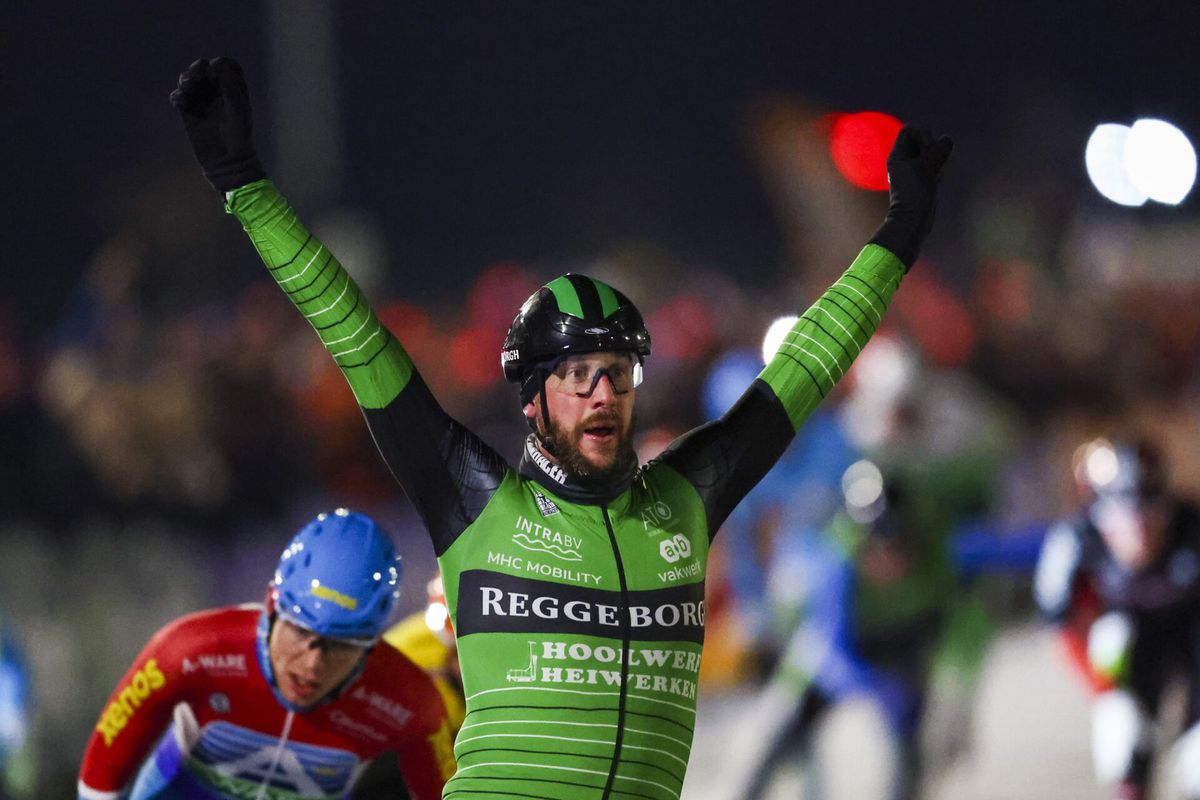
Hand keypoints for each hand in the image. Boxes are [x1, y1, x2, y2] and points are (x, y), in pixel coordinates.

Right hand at [169, 57, 265, 191]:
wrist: (227, 162)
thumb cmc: (238, 137)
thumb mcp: (238, 111)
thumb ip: (231, 88)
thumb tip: (219, 68)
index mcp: (234, 89)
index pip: (226, 65)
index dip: (219, 65)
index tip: (217, 77)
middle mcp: (217, 91)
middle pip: (204, 67)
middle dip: (198, 68)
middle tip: (198, 77)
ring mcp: (202, 100)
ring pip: (188, 79)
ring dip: (185, 79)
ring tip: (187, 89)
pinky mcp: (189, 111)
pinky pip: (178, 96)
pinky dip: (177, 96)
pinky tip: (180, 102)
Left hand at [868, 125, 953, 269]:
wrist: (913, 221)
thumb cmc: (915, 194)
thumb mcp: (928, 167)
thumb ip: (938, 150)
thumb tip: (947, 140)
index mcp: (897, 156)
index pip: (910, 130)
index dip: (923, 133)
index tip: (928, 148)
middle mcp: (903, 162)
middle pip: (922, 140)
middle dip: (933, 148)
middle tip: (934, 161)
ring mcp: (913, 171)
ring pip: (930, 154)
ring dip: (938, 160)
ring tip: (936, 174)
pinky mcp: (922, 180)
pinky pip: (934, 166)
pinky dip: (939, 170)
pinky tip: (938, 181)